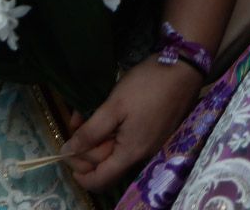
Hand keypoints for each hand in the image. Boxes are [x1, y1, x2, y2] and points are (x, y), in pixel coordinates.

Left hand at [59, 58, 203, 190]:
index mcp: (130, 153)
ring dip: (95, 138)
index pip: (100, 180)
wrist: (183, 69)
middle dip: (85, 149)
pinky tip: (101, 113)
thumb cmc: (147, 86)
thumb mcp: (114, 106)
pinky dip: (110, 131)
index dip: (80, 173)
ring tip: (83, 115)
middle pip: (105, 165)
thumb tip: (67, 152)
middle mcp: (140, 154)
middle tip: (74, 124)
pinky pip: (125, 140)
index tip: (66, 153)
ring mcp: (148, 143)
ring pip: (114, 151)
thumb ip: (91, 132)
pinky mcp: (152, 132)